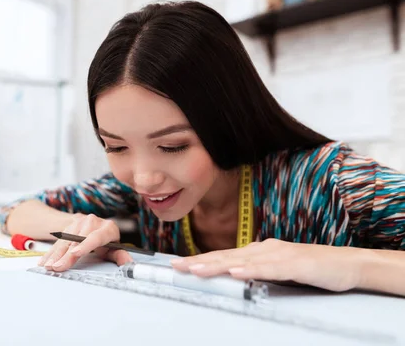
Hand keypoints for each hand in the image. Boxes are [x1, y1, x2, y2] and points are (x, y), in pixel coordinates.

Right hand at [39, 214, 132, 271]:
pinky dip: (50, 251)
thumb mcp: (115, 247)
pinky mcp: (68, 226)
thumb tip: (128, 263)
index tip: (75, 253)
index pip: (95, 237)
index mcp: (106, 228)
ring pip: (65, 240)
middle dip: (65, 255)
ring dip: (55, 254)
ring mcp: (78, 223)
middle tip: (57, 266)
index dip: (84, 245)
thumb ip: (120, 255)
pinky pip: (58, 240)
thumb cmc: (107, 240)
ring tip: (48, 265)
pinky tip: (44, 260)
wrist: (95, 225)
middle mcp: (92, 222)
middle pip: (76, 240)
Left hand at [171, 238, 363, 291]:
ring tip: (197, 269)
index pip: (225, 256)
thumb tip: (236, 270)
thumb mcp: (278, 267)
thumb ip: (258, 267)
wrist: (346, 264)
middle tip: (177, 266)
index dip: (201, 260)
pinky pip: (270, 269)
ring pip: (243, 261)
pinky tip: (237, 272)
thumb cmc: (312, 266)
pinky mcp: (295, 265)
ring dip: (218, 265)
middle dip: (200, 261)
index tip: (179, 264)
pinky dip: (252, 270)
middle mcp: (265, 249)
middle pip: (227, 256)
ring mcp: (280, 256)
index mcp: (260, 250)